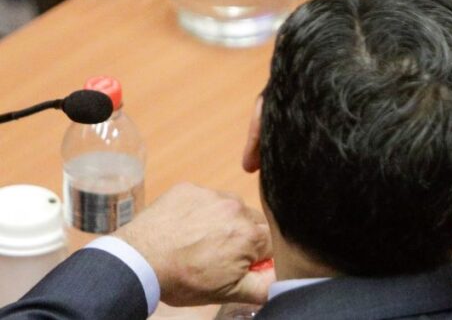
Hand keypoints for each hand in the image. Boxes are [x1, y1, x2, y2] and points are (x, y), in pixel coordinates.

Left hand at [114, 183, 273, 305]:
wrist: (137, 260)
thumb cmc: (183, 279)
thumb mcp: (227, 293)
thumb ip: (262, 287)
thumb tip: (284, 281)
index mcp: (251, 236)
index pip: (272, 244)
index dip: (258, 257)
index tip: (239, 266)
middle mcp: (238, 209)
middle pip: (254, 223)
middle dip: (243, 238)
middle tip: (218, 255)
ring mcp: (212, 195)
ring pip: (231, 208)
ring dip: (224, 222)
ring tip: (200, 241)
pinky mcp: (190, 188)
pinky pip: (206, 198)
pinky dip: (200, 211)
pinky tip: (185, 228)